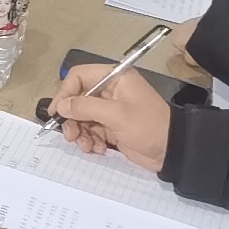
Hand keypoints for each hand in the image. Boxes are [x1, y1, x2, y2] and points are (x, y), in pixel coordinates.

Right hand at [47, 53, 181, 171]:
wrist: (171, 151)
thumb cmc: (147, 126)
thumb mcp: (116, 115)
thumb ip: (85, 107)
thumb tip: (60, 106)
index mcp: (114, 78)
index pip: (79, 76)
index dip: (65, 92)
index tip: (56, 112)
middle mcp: (110, 91)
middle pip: (77, 99)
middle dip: (72, 119)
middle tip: (71, 136)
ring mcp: (110, 110)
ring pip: (82, 117)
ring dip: (80, 133)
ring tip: (87, 146)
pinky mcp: (111, 127)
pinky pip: (91, 130)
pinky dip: (90, 140)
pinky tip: (97, 149)